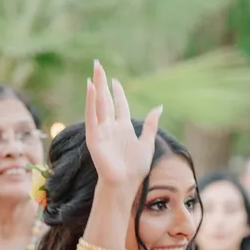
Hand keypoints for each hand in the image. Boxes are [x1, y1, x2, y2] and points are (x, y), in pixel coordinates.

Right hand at [84, 60, 162, 190]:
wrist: (125, 184)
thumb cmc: (135, 168)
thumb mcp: (147, 143)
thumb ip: (151, 125)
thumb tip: (159, 107)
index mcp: (123, 128)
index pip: (119, 105)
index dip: (117, 91)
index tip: (115, 80)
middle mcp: (111, 127)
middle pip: (106, 99)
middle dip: (103, 82)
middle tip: (98, 64)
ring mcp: (102, 130)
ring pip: (99, 104)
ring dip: (96, 86)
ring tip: (94, 70)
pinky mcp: (94, 137)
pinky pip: (92, 116)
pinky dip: (91, 102)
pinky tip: (91, 88)